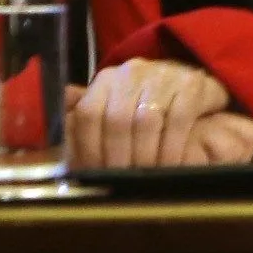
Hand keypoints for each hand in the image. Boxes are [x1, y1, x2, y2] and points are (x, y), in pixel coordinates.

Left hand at [65, 58, 242, 168]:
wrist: (194, 88)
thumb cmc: (147, 107)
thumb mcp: (114, 111)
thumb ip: (87, 125)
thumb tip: (57, 138)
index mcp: (106, 80)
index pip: (88, 114)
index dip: (88, 148)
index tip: (95, 174)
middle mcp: (132, 72)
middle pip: (116, 119)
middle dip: (118, 157)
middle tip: (123, 180)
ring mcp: (163, 75)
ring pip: (146, 120)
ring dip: (145, 155)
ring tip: (146, 176)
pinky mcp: (192, 83)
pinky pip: (178, 119)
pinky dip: (171, 148)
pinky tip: (171, 165)